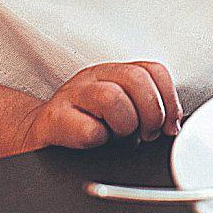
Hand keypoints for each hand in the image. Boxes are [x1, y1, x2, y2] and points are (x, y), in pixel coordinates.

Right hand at [21, 61, 182, 149]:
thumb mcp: (119, 109)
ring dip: (125, 125)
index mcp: (113, 72)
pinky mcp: (54, 118)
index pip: (153, 70)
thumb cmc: (84, 125)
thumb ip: (146, 108)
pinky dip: (99, 141)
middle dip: (151, 113)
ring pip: (113, 97)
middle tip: (146, 134)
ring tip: (118, 136)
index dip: (169, 99)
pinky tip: (95, 143)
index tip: (169, 125)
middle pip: (136, 79)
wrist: (39, 136)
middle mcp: (93, 77)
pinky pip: (89, 130)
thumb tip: (174, 126)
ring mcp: (72, 95)